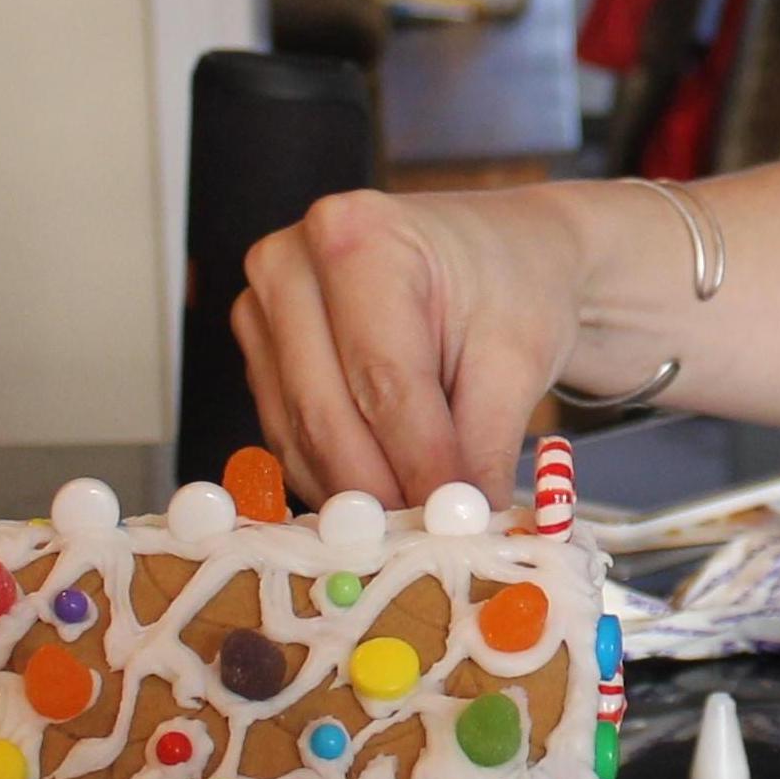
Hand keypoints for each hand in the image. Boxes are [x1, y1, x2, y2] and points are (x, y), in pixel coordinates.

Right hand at [233, 187, 586, 509]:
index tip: (452, 522)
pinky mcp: (262, 355)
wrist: (500, 256)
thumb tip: (462, 528)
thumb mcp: (518, 357)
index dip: (419, 461)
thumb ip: (483, 443)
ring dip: (355, 494)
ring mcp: (264, 309)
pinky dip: (336, 479)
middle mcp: (290, 263)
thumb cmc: (509, 287)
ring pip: (300, 433)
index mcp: (358, 234)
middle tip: (429, 545)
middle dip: (381, 490)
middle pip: (327, 408)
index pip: (383, 376)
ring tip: (412, 532)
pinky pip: (289, 437)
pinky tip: (381, 502)